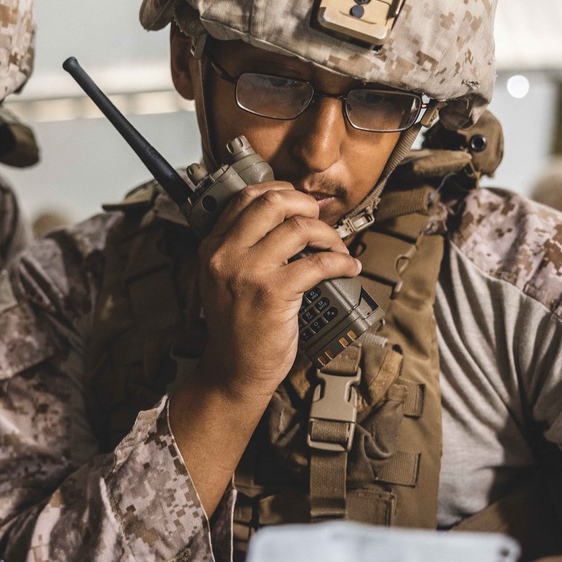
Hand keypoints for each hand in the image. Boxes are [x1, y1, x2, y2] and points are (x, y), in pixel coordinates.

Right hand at [195, 181, 359, 404]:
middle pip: (273, 202)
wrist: (234, 369)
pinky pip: (318, 263)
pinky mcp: (273, 293)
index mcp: (213, 247)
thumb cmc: (237, 326)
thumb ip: (244, 247)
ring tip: (337, 248)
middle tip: (319, 221)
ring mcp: (249, 273)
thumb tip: (290, 217)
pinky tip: (347, 267)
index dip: (282, 192)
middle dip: (305, 205)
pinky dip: (341, 261)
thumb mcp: (225, 279)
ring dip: (329, 235)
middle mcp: (226, 255)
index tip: (300, 205)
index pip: (247, 197)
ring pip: (299, 228)